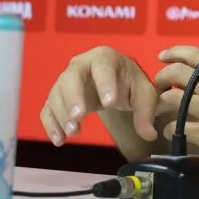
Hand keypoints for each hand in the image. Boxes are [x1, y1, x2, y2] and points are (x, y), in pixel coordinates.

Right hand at [40, 46, 159, 146]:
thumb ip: (146, 112)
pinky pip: (48, 108)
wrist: (114, 84)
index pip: (103, 67)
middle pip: (72, 76)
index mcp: (105, 58)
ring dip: (62, 114)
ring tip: (74, 132)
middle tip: (80, 117)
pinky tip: (59, 140)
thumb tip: (149, 134)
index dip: (105, 83)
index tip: (109, 104)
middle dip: (74, 97)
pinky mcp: (57, 97)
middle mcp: (81, 65)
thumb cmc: (129, 83)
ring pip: (57, 93)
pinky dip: (51, 124)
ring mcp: (66, 80)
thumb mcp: (144, 94)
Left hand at [154, 45, 198, 174]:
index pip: (194, 54)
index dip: (174, 53)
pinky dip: (168, 128)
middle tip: (159, 85)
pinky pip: (174, 126)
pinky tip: (171, 131)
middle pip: (176, 73)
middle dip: (161, 77)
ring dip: (161, 103)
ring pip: (170, 98)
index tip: (163, 57)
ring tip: (161, 109)